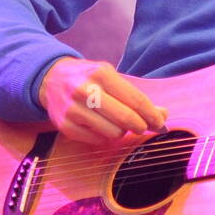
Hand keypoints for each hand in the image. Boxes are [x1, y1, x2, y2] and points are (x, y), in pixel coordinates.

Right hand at [38, 58, 167, 144]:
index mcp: (101, 74)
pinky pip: (98, 140)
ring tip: (117, 122)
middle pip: (126, 119)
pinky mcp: (65, 126)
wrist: (51, 79)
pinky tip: (102, 126)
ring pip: (113, 133)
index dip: (152, 115)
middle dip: (141, 126)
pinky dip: (105, 137)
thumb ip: (135, 96)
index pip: (135, 100)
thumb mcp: (111, 77)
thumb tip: (163, 114)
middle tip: (143, 126)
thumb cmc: (89, 78)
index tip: (160, 122)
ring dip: (121, 131)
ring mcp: (73, 110)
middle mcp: (85, 91)